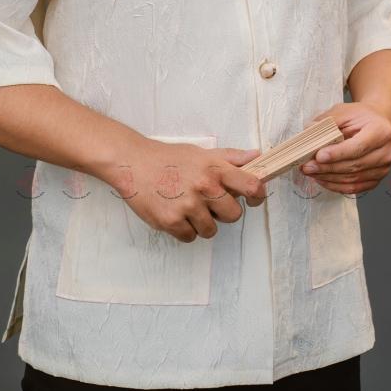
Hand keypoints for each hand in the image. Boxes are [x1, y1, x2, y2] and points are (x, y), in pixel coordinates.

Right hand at [111, 141, 266, 242]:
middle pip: (234, 215)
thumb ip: (230, 158)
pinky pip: (190, 237)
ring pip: (211, 230)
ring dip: (202, 223)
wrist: (133, 163)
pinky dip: (184, 230)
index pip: (252, 186)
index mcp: (215, 168)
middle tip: (208, 202)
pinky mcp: (171, 222)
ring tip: (188, 206)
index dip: (257, 196)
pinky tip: (174, 212)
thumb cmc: (168, 158)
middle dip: (224, 212)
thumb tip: (257, 157)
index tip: (252, 198)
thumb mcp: (201, 152)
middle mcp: (204, 187)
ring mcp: (188, 206)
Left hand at [299, 103, 390, 194]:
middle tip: (307, 166)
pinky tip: (323, 179)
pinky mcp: (377, 179)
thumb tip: (309, 132)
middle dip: (328, 168)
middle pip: (355, 165)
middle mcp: (387, 152)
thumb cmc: (361, 116)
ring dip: (329, 178)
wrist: (379, 122)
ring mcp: (384, 168)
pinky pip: (355, 187)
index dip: (337, 154)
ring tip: (311, 173)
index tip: (319, 156)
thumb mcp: (344, 111)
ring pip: (353, 179)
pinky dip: (337, 185)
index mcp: (382, 131)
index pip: (358, 147)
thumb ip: (328, 121)